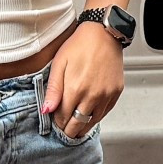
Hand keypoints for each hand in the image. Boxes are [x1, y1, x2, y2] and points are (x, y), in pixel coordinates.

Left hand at [42, 18, 125, 137]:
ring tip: (76, 126)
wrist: (104, 33)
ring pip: (92, 122)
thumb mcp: (59, 64)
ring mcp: (106, 95)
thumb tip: (46, 110)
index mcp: (75, 89)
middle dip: (69, 130)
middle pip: (78, 125)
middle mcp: (92, 96)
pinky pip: (105, 113)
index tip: (55, 120)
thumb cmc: (80, 45)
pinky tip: (89, 115)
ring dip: (83, 126)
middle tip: (65, 130)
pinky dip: (96, 117)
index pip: (63, 118)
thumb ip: (53, 90)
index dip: (57, 122)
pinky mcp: (116, 92)